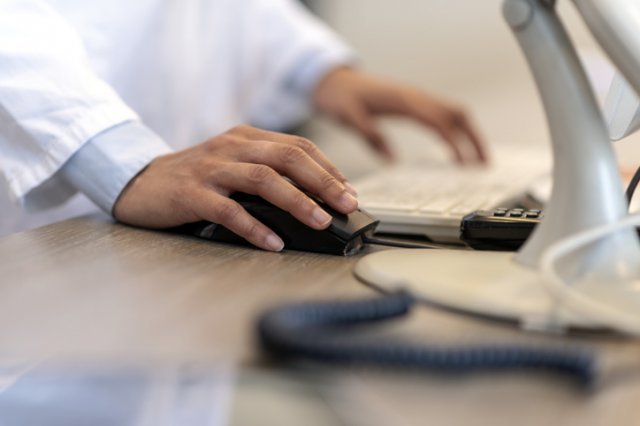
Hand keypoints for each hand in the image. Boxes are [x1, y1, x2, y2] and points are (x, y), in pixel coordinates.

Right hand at [113, 125, 358, 251]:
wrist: (139, 181)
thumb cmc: (194, 178)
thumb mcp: (232, 165)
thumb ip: (266, 173)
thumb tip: (312, 200)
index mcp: (246, 137)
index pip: (297, 146)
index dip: (327, 168)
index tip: (348, 191)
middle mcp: (231, 147)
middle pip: (287, 157)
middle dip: (322, 181)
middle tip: (345, 204)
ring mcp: (210, 169)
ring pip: (262, 179)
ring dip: (296, 201)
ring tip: (319, 222)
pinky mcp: (191, 194)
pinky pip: (228, 210)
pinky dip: (254, 227)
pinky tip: (273, 242)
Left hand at [313, 68, 486, 162]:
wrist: (334, 80)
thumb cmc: (341, 96)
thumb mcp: (350, 117)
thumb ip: (370, 135)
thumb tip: (392, 159)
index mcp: (404, 100)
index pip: (438, 120)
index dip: (453, 141)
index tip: (463, 163)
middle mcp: (415, 96)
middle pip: (456, 114)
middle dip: (474, 138)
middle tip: (483, 164)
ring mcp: (417, 98)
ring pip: (454, 112)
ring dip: (470, 133)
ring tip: (479, 159)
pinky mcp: (414, 102)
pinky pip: (443, 114)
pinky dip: (457, 129)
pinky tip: (458, 146)